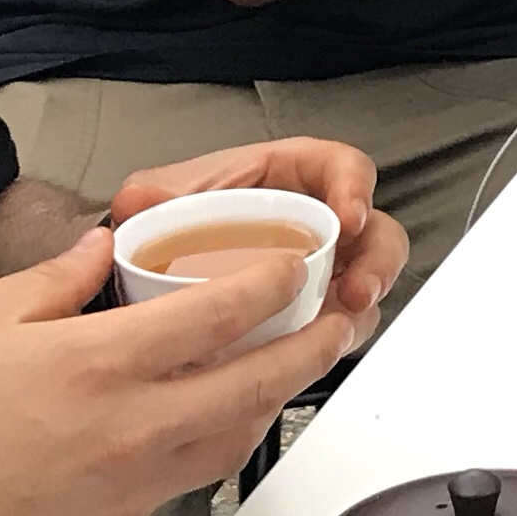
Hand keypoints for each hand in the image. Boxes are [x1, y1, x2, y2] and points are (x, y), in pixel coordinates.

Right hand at [0, 235, 359, 515]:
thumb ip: (54, 280)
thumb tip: (102, 248)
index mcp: (98, 364)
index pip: (218, 314)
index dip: (272, 283)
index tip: (296, 265)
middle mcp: (131, 426)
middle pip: (257, 383)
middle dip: (311, 347)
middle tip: (338, 322)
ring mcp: (132, 484)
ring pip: (234, 437)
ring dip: (273, 401)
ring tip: (290, 371)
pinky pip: (187, 478)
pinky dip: (211, 445)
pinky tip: (207, 424)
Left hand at [106, 137, 404, 331]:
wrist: (153, 276)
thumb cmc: (173, 223)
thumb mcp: (158, 201)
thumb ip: (151, 194)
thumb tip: (141, 197)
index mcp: (289, 179)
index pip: (343, 168)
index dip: (355, 187)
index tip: (348, 216)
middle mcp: (315, 223)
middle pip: (374, 231)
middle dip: (375, 260)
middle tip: (357, 287)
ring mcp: (320, 269)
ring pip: (367, 280)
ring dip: (363, 304)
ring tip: (343, 323)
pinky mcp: (313, 311)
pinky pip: (341, 323)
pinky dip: (336, 337)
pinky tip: (320, 348)